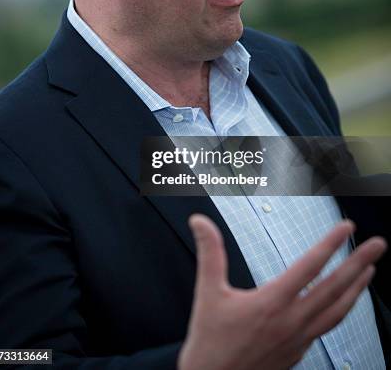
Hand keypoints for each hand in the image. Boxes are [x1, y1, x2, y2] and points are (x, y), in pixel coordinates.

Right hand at [178, 215, 386, 369]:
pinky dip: (342, 310)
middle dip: (359, 262)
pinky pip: (328, 327)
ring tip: (371, 270)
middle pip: (335, 288)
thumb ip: (210, 252)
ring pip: (338, 311)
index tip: (347, 227)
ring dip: (358, 288)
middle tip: (379, 244)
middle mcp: (292, 321)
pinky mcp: (298, 352)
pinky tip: (344, 303)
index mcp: (272, 303)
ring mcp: (299, 339)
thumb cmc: (210, 343)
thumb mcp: (207, 293)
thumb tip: (200, 221)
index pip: (310, 266)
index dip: (331, 243)